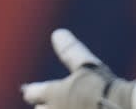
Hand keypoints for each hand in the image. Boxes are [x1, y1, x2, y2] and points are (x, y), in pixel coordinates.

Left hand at [21, 29, 135, 108]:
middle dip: (45, 108)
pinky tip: (82, 108)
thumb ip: (70, 51)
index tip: (29, 91)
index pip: (32, 93)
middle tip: (47, 105)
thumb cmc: (106, 87)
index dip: (33, 92)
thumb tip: (57, 33)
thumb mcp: (88, 67)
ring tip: (62, 108)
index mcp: (54, 94)